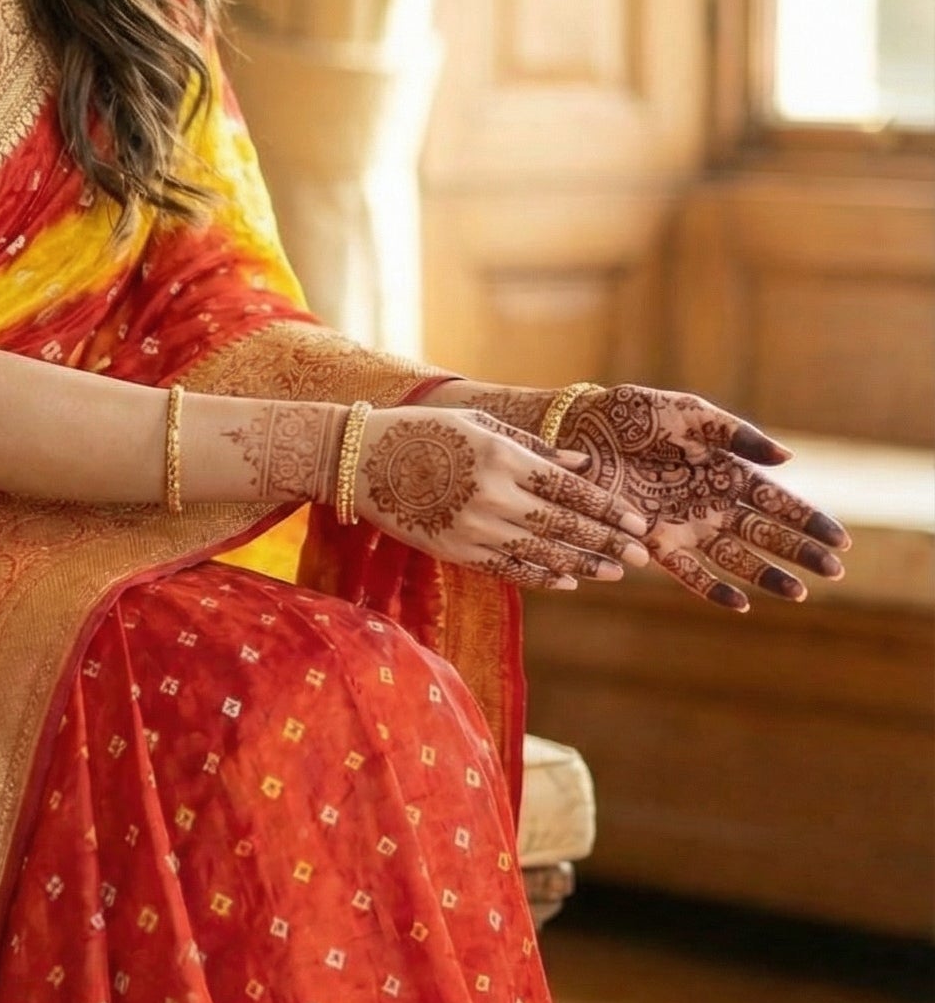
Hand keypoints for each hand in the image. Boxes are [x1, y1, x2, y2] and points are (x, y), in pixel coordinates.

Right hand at [352, 406, 651, 587]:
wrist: (361, 462)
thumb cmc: (423, 432)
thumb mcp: (479, 423)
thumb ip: (532, 448)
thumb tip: (580, 467)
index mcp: (502, 456)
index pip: (569, 488)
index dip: (607, 508)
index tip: (637, 521)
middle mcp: (493, 495)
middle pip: (563, 524)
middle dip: (606, 540)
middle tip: (641, 555)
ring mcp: (473, 526)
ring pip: (541, 551)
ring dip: (583, 563)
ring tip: (614, 570)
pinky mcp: (455, 549)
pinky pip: (507, 567)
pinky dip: (540, 575)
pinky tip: (567, 579)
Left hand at [559, 385, 850, 608]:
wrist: (579, 428)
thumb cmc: (633, 414)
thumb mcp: (688, 413)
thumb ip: (735, 434)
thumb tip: (786, 457)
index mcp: (725, 471)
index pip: (778, 500)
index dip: (809, 520)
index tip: (840, 539)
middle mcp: (710, 504)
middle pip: (766, 533)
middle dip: (801, 552)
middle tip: (836, 571)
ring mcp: (684, 525)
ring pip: (736, 557)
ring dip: (768, 576)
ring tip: (799, 593)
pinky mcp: (653, 541)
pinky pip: (689, 571)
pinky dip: (714, 588)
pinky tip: (741, 604)